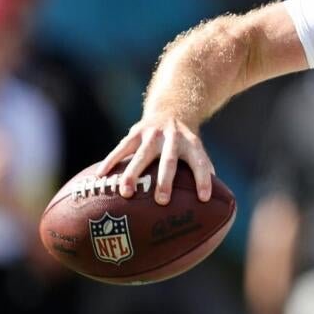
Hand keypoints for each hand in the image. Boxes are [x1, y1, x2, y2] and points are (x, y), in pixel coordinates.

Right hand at [98, 113, 213, 205]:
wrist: (171, 109)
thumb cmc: (185, 142)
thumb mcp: (197, 150)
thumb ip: (204, 171)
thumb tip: (212, 204)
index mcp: (192, 144)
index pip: (200, 163)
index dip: (204, 179)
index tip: (204, 199)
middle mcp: (173, 138)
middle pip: (169, 160)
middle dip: (165, 180)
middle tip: (162, 201)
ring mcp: (153, 134)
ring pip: (142, 155)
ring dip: (133, 174)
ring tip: (126, 193)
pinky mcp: (136, 132)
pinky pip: (121, 148)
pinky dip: (111, 161)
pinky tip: (101, 176)